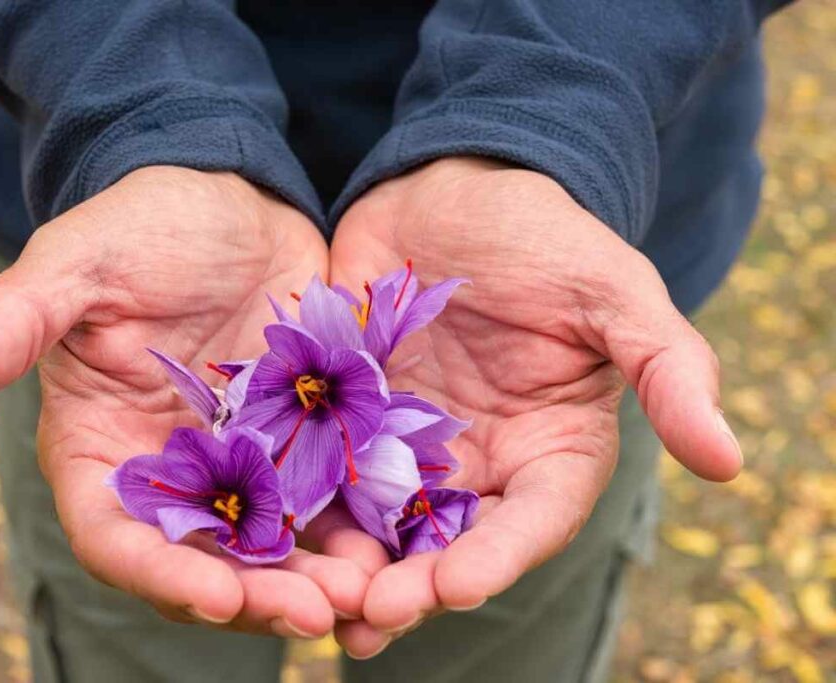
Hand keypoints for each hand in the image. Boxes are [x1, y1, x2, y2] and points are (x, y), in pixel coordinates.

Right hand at [0, 167, 381, 636]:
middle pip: (208, 557)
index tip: (215, 596)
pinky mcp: (304, 438)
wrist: (227, 198)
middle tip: (315, 614)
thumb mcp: (78, 267)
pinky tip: (401, 543)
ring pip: (277, 542)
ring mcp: (244, 460)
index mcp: (103, 448)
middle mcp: (174, 471)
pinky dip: (360, 526)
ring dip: (318, 576)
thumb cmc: (139, 226)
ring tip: (371, 595)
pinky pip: (333, 497)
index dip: (161, 573)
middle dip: (257, 594)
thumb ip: (14, 323)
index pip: (120, 535)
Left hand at [328, 157, 742, 655]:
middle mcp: (477, 462)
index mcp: (548, 447)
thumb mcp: (612, 292)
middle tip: (368, 617)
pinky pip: (317, 468)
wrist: (452, 186)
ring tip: (308, 609)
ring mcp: (404, 444)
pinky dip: (296, 507)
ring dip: (346, 569)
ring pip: (376, 522)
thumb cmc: (544, 235)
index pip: (531, 519)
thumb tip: (730, 462)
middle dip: (410, 584)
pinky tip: (263, 539)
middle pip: (446, 541)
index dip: (497, 556)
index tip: (456, 585)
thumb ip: (667, 370)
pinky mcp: (343, 416)